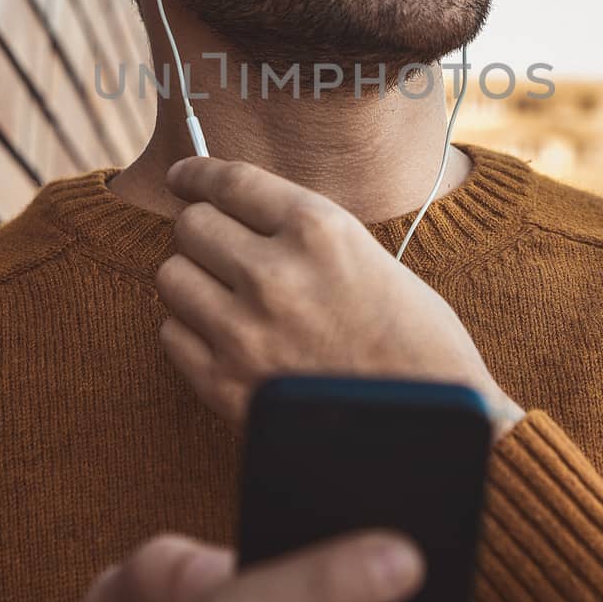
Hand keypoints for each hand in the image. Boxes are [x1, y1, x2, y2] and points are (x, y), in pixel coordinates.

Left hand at [155, 155, 524, 435]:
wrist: (430, 427)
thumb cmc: (414, 340)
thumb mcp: (366, 255)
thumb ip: (300, 231)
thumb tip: (234, 211)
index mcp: (318, 230)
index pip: (230, 181)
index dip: (198, 174)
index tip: (184, 177)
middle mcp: (274, 274)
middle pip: (192, 226)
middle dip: (203, 232)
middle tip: (218, 247)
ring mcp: (245, 331)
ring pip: (172, 276)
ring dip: (194, 280)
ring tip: (224, 295)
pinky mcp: (225, 384)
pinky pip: (172, 333)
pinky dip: (191, 330)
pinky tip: (224, 336)